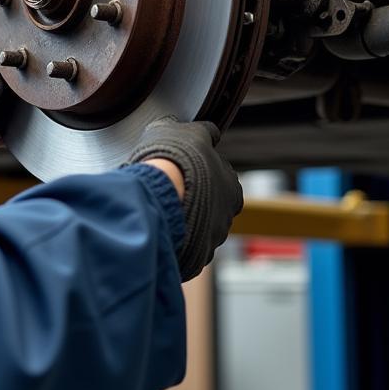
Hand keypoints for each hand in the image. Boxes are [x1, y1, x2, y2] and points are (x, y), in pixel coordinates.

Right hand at [127, 116, 241, 280]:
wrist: (155, 193)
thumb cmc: (174, 157)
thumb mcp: (188, 130)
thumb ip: (203, 131)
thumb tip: (209, 131)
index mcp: (233, 186)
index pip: (219, 179)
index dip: (198, 172)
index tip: (182, 169)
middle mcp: (227, 216)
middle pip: (209, 207)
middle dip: (192, 199)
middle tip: (169, 189)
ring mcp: (211, 240)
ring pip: (195, 229)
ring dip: (181, 220)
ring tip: (158, 208)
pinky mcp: (193, 259)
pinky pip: (182, 248)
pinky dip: (172, 240)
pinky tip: (157, 226)